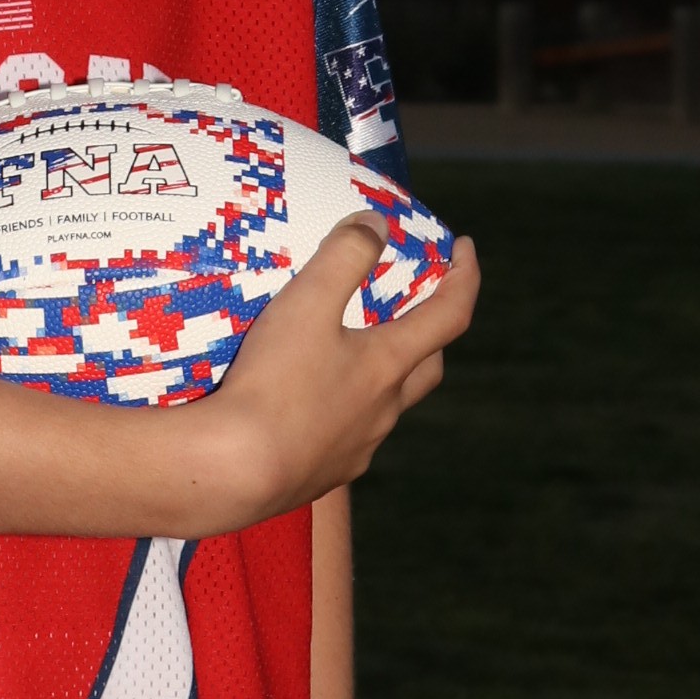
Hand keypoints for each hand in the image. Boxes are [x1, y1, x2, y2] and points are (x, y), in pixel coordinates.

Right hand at [210, 218, 479, 520]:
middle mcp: (384, 410)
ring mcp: (357, 447)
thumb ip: (345, 255)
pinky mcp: (324, 475)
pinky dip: (342, 413)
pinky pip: (347, 438)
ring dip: (382, 378)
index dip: (465, 277)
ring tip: (350, 356)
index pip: (450, 315)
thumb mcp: (306, 303)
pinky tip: (309, 407)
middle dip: (430, 334)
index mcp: (388, 365)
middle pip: (427, 368)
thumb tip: (376, 223)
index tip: (464, 249)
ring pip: (385, 407)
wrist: (234, 472)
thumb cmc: (273, 384)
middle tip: (414, 308)